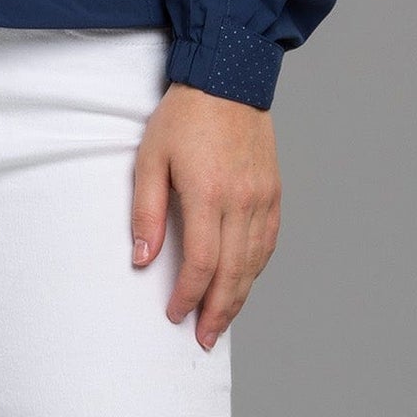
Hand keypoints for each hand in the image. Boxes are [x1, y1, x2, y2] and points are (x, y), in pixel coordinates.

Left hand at [131, 84, 280, 349]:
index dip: (188, 296)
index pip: (200, 264)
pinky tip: (243, 280)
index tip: (174, 313)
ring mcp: (262, 198)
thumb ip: (146, 210)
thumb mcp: (151, 156)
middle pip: (232, 274)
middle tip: (204, 338)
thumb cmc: (184, 115)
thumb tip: (143, 258)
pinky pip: (268, 242)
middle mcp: (241, 201)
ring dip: (238, 297)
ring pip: (254, 263)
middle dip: (217, 312)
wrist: (227, 77)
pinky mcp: (274, 192)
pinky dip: (256, 268)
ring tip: (222, 321)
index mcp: (208, 194)